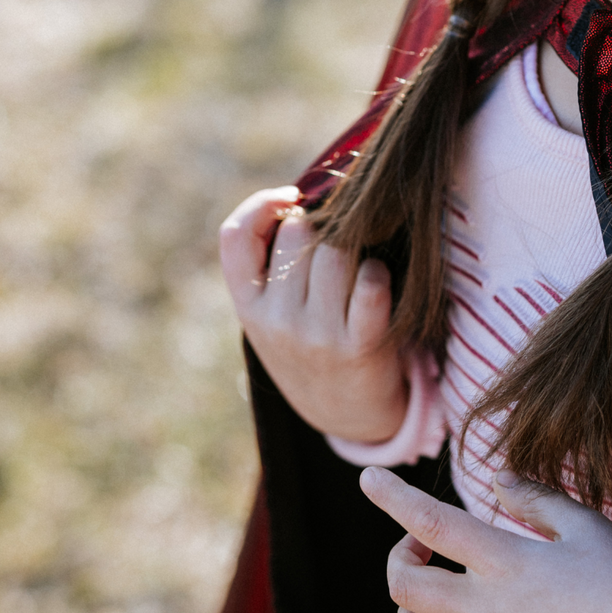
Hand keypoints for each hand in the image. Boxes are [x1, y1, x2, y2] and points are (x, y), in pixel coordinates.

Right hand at [219, 187, 408, 442]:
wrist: (347, 416)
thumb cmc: (310, 345)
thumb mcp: (270, 315)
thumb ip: (267, 265)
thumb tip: (294, 196)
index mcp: (249, 307)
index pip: (233, 236)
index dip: (261, 204)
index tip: (291, 199)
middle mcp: (276, 321)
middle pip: (298, 231)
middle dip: (320, 226)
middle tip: (335, 243)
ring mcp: (316, 335)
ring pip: (336, 250)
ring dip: (355, 247)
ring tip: (357, 266)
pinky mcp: (359, 346)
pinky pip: (371, 281)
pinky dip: (378, 273)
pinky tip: (376, 282)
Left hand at [361, 465, 611, 612]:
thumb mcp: (585, 524)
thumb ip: (535, 498)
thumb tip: (497, 480)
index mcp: (506, 560)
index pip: (432, 522)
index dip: (393, 498)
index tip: (368, 479)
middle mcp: (490, 610)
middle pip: (406, 588)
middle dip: (399, 560)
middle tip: (418, 549)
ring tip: (424, 605)